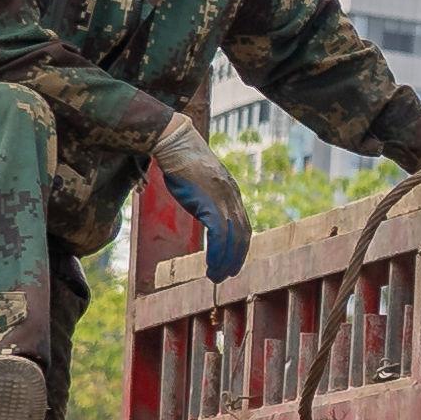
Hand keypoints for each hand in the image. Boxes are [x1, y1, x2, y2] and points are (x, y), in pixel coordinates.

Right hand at [152, 116, 249, 281]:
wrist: (176, 143)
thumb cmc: (183, 161)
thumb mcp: (202, 182)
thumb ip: (208, 197)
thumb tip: (205, 209)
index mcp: (232, 193)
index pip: (244, 226)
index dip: (240, 247)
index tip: (233, 261)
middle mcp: (233, 198)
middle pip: (243, 235)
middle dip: (236, 258)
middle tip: (227, 275)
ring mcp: (223, 200)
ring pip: (232, 239)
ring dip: (226, 261)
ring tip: (216, 276)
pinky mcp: (210, 203)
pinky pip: (219, 235)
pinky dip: (218, 253)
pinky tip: (211, 265)